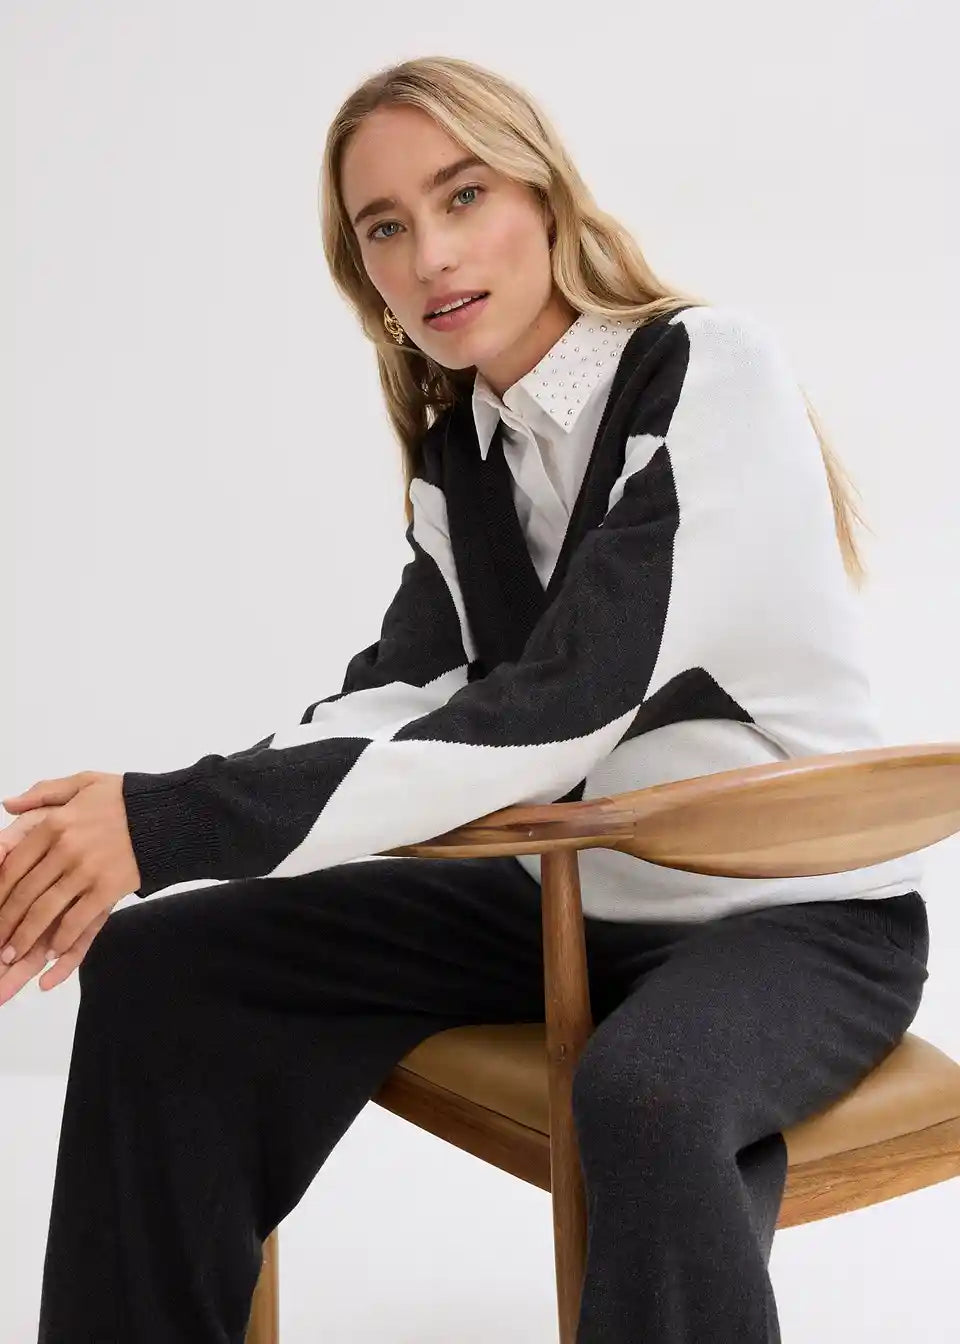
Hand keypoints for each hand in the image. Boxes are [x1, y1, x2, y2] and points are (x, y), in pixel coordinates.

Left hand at [0, 772, 140, 1004]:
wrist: (169, 815)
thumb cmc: (127, 799)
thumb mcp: (83, 782)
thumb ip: (43, 792)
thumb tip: (8, 805)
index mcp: (55, 823)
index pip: (14, 864)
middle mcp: (65, 848)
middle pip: (25, 892)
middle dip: (6, 921)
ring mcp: (87, 871)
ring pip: (44, 911)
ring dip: (24, 938)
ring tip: (11, 955)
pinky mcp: (108, 888)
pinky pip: (78, 920)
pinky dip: (62, 939)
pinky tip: (51, 953)